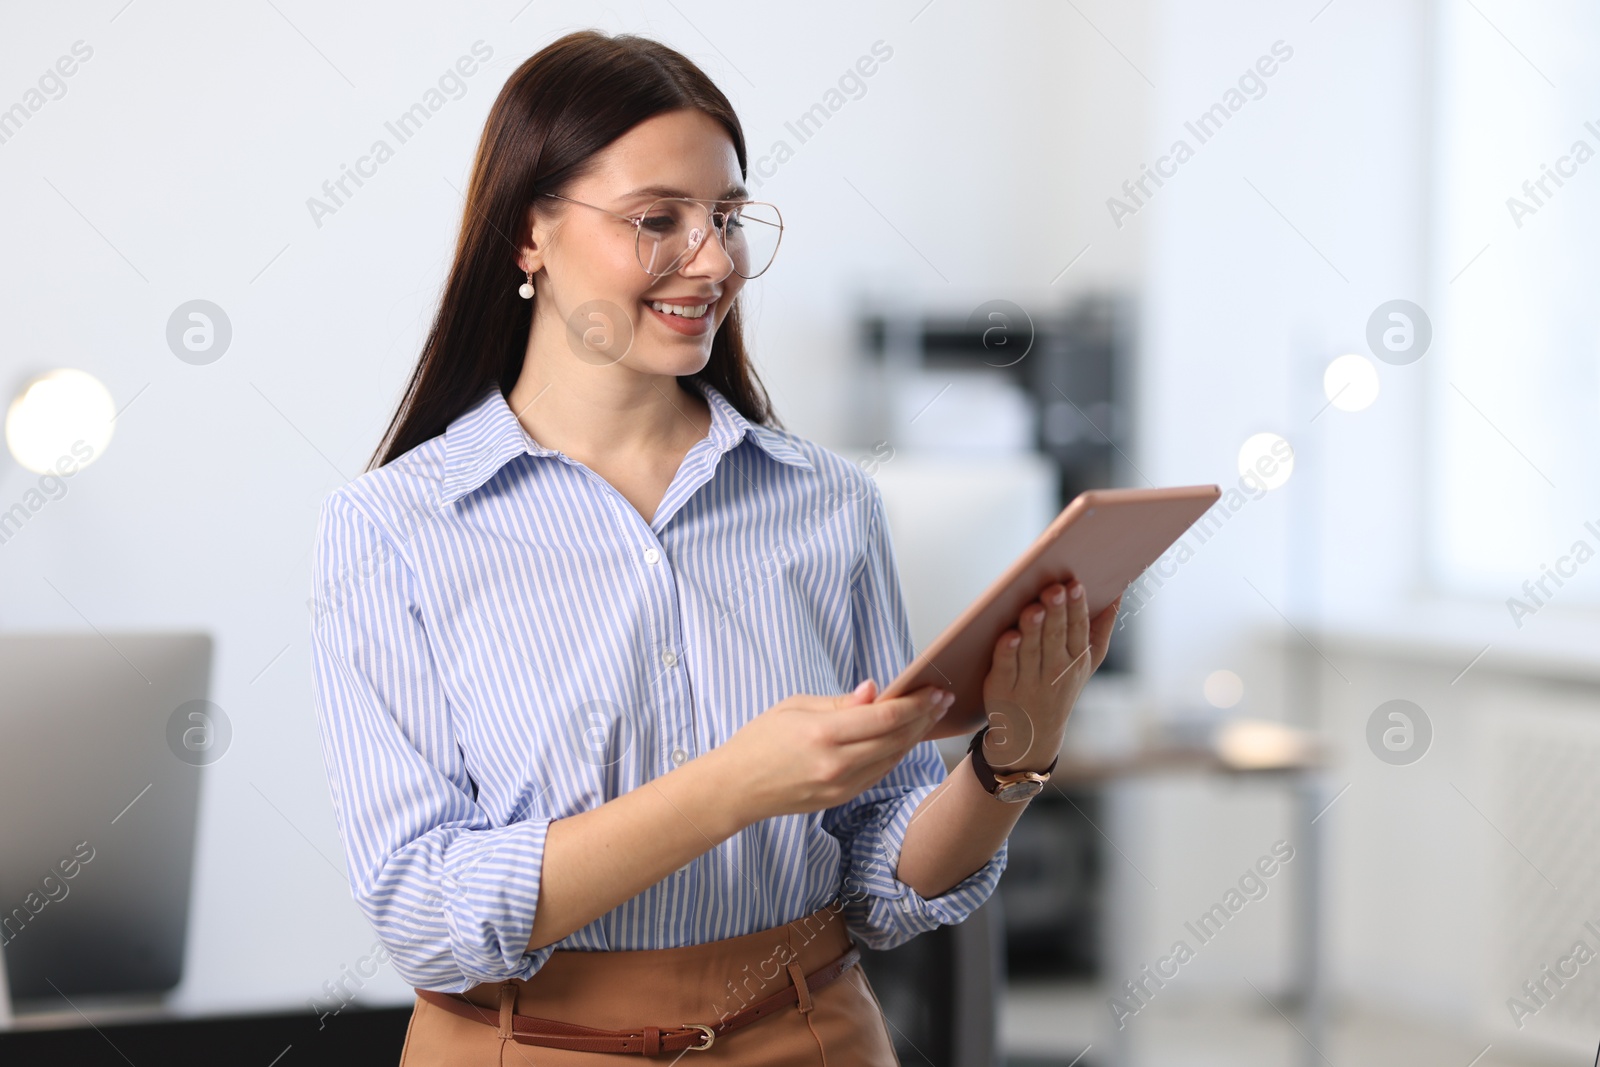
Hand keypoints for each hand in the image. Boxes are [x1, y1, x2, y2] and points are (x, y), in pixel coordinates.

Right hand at [718, 680, 954, 822]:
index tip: (935, 689)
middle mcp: (837, 764)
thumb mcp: (795, 707)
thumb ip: (840, 703)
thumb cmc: (759, 740)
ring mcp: (841, 786)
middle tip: (942, 698)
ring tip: (929, 715)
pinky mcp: (841, 798)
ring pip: (893, 758)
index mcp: (824, 734)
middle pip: (897, 738)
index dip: (916, 702)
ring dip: (915, 736)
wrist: (736, 788)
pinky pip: (878, 773)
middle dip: (924, 717)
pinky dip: (896, 753)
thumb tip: (875, 691)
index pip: (885, 716)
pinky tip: (904, 738)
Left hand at [980, 580, 1118, 771]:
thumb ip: (1101, 629)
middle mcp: (1055, 671)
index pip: (1078, 630)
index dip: (1076, 608)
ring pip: (1032, 651)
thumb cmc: (1060, 687)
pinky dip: (1007, 653)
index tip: (1075, 585)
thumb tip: (1117, 593)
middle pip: (1055, 637)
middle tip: (1054, 589)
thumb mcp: (1086, 663)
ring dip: (1033, 629)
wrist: (1031, 735)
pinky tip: (1008, 636)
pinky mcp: (1002, 688)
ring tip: (1034, 607)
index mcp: (1076, 660)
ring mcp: (1028, 682)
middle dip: (1056, 612)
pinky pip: (1006, 668)